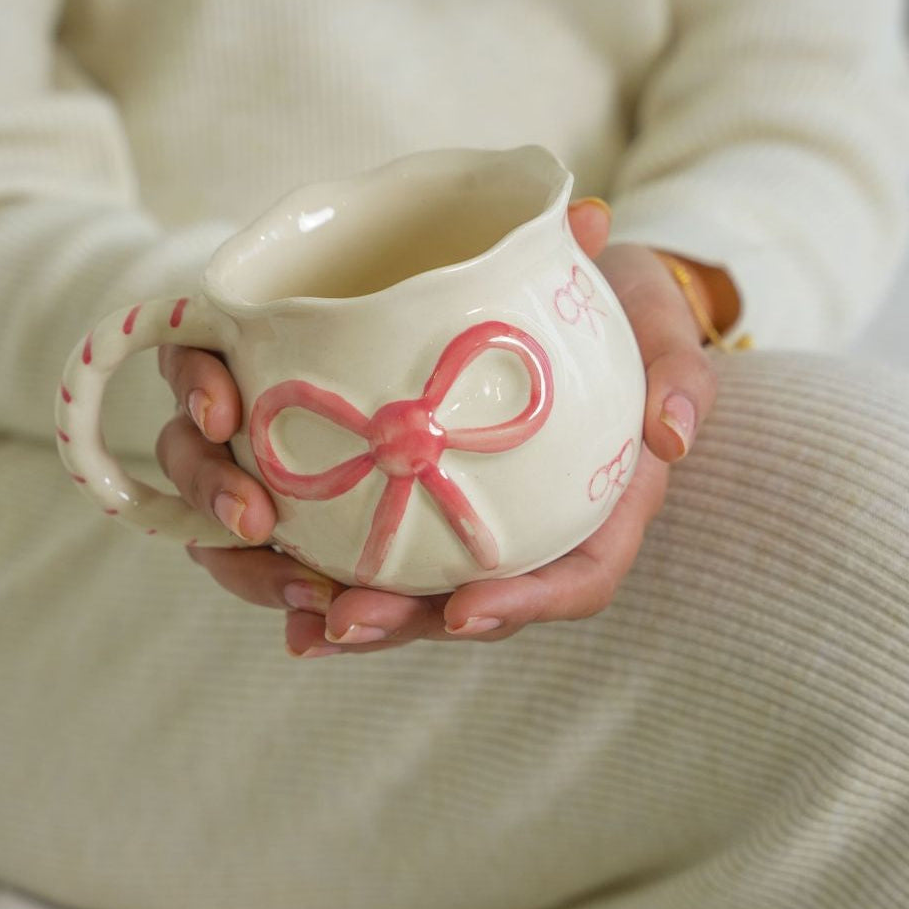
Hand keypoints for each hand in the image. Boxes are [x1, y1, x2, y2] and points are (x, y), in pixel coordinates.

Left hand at [159, 200, 718, 654]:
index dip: (517, 607)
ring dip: (315, 592)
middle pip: (453, 603)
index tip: (465, 613)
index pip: (569, 581)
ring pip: (380, 576)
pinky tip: (230, 535)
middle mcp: (509, 528)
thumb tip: (672, 435)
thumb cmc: (621, 315)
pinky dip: (277, 532)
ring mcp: (442, 509)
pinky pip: (328, 519)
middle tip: (334, 618)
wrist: (569, 287)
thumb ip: (678, 373)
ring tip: (266, 585)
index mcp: (586, 511)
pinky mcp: (385, 472)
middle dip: (390, 621)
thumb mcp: (664, 327)